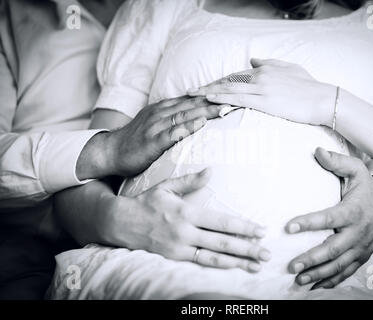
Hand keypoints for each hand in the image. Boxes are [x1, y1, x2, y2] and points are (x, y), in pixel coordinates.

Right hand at [77, 96, 225, 178]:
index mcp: (164, 107)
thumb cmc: (138, 140)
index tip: (233, 92)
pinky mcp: (151, 140)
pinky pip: (171, 133)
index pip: (193, 98)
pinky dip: (186, 128)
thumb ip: (175, 118)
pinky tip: (199, 125)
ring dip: (206, 111)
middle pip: (193, 104)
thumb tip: (197, 115)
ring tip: (225, 109)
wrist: (111, 151)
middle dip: (215, 100)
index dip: (213, 94)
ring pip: (184, 115)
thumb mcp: (157, 123)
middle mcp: (161, 112)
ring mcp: (156, 125)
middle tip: (237, 98)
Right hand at [102, 168, 270, 272]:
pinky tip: (233, 268)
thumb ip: (191, 181)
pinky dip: (218, 266)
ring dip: (238, 262)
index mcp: (187, 212)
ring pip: (214, 257)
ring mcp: (179, 248)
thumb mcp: (167, 186)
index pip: (221, 221)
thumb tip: (211, 171)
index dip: (243, 227)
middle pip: (222, 242)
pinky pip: (200, 264)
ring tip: (257, 266)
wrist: (120, 222)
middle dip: (247, 248)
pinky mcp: (173, 258)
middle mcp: (185, 232)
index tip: (261, 230)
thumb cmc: (146, 201)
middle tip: (267, 253)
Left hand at [188, 58, 335, 125]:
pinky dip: (221, 97)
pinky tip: (208, 99)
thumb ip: (270, 64)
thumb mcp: (290, 69)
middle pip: (226, 81)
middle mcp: (260, 76)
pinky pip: (238, 98)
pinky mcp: (265, 101)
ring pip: (228, 89)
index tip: (203, 88)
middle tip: (188, 92)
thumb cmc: (309, 87)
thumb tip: (253, 61)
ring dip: (208, 91)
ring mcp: (261, 88)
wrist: (324, 99)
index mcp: (264, 70)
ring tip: (191, 95)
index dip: (217, 82)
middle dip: (206, 87)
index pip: (234, 77)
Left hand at [285, 148, 372, 287]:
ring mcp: (360, 247)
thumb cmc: (367, 188)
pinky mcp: (361, 256)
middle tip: (292, 265)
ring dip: (318, 274)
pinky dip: (332, 281)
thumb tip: (317, 151)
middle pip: (333, 249)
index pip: (328, 218)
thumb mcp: (356, 171)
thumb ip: (337, 162)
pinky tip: (315, 287)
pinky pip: (347, 272)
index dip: (308, 222)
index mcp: (352, 211)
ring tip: (299, 279)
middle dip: (312, 258)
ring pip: (339, 265)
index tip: (288, 226)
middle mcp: (357, 232)